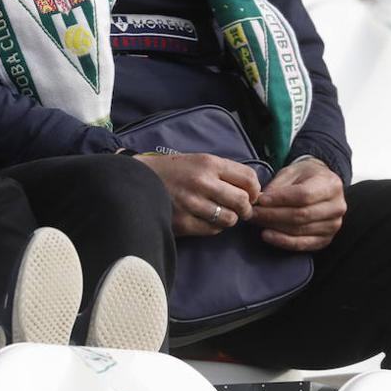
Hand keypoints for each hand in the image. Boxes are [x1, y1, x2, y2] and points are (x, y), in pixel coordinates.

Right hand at [134, 152, 260, 236]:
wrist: (135, 180)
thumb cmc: (171, 171)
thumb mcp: (196, 160)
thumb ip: (223, 172)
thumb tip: (252, 191)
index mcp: (208, 163)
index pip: (249, 179)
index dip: (254, 190)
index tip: (249, 195)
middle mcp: (202, 182)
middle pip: (243, 201)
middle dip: (244, 208)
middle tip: (238, 209)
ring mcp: (192, 203)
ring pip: (230, 219)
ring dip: (228, 219)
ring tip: (218, 213)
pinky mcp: (183, 221)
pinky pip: (212, 230)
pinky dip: (213, 227)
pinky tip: (203, 219)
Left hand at [249, 158, 345, 251]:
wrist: (320, 185)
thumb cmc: (304, 176)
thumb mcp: (291, 172)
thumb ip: (278, 185)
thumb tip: (262, 201)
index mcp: (331, 184)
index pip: (304, 195)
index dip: (280, 199)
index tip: (261, 200)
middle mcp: (337, 206)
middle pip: (301, 215)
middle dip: (272, 215)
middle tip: (252, 212)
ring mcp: (334, 225)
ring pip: (300, 230)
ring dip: (275, 227)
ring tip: (256, 221)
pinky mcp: (326, 239)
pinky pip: (304, 244)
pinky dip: (283, 241)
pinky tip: (267, 235)